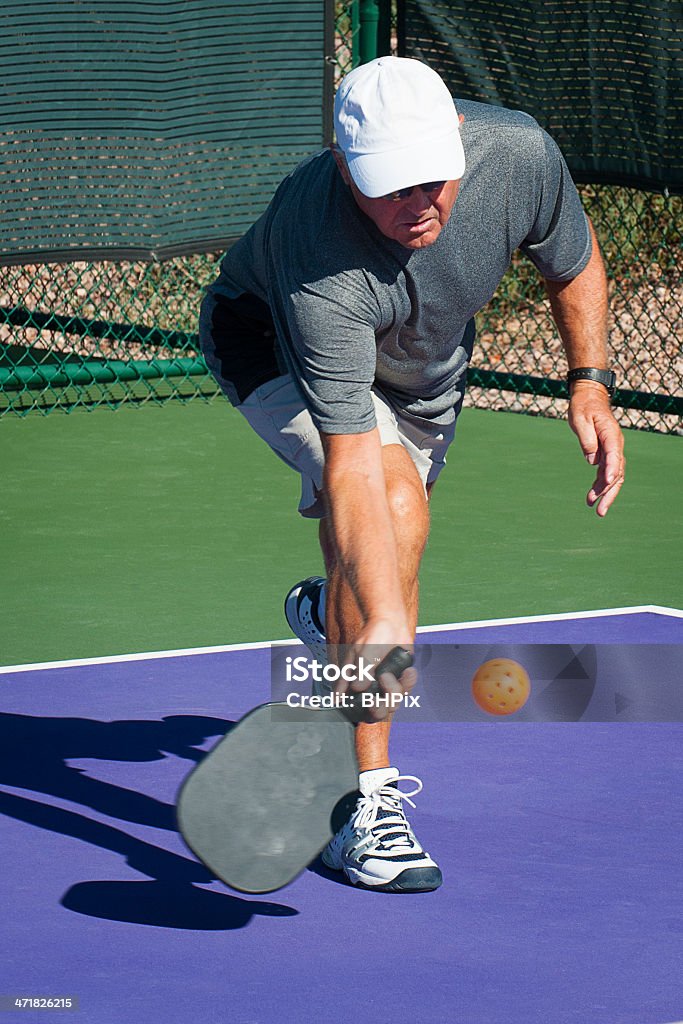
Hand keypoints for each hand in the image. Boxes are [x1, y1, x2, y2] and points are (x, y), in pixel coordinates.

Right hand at [335, 618, 416, 721]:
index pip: (353, 709)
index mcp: (354, 684)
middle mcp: (370, 689)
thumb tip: (358, 688)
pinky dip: (408, 682)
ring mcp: (386, 688)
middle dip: (378, 709)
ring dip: (392, 691)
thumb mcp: (363, 650)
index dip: (359, 712)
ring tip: (387, 674)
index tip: (367, 702)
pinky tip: (408, 670)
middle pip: (374, 714)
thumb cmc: (373, 636)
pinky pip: (406, 691)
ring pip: (392, 704)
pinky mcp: (401, 683)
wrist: (393, 625)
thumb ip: (361, 669)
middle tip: (377, 700)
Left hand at [568, 382, 625, 515]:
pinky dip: (600, 486)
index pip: (614, 455)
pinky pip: (606, 473)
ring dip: (605, 493)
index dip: (611, 470)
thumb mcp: (580, 419)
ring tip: (596, 509)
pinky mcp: (606, 454)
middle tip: (600, 510)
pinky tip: (592, 498)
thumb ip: (586, 439)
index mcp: (610, 434)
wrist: (589, 398)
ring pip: (614, 476)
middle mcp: (615, 444)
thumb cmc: (583, 407)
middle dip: (609, 492)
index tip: (606, 483)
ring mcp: (612, 450)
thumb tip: (592, 461)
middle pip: (617, 472)